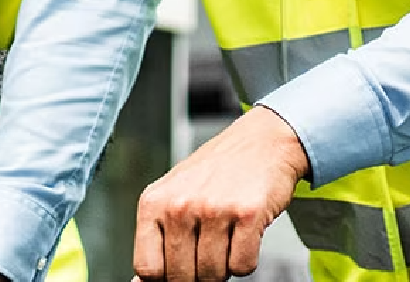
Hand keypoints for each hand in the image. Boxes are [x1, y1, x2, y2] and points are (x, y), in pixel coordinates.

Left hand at [132, 106, 310, 280]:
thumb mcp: (174, 196)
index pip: (147, 268)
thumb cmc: (216, 172)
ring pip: (213, 275)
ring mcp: (213, 209)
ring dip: (224, 266)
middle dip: (198, 274)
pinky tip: (244, 234)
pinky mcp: (247, 214)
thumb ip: (157, 238)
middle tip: (209, 249)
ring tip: (227, 236)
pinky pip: (243, 266)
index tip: (179, 269)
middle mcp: (180, 204)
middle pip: (181, 277)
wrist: (262, 142)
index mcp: (154, 202)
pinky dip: (246, 260)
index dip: (165, 277)